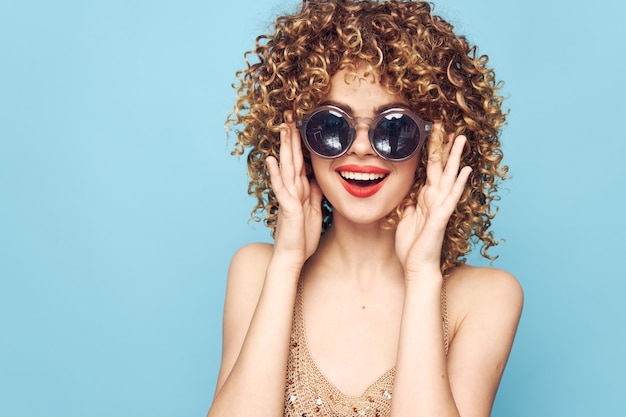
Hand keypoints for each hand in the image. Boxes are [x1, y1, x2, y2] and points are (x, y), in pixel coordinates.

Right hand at [266, 111, 322, 265]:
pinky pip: (281, 187)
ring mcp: (288, 197)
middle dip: (291, 136)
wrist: (294, 257)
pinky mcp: (287, 207)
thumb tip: (317, 177)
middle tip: (289, 115)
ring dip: (284, 147)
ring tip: (282, 128)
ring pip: (286, 167)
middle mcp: (293, 189)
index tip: (299, 124)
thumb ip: (314, 193)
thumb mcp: (314, 210)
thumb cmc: (303, 237)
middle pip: (292, 158)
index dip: (299, 142)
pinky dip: (276, 173)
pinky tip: (272, 159)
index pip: (300, 160)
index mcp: (301, 189)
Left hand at [395, 126, 471, 276]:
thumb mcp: (405, 217)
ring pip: (449, 177)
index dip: (433, 151)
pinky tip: (466, 171)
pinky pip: (450, 197)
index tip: (434, 132)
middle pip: (442, 167)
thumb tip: (408, 190)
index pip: (431, 169)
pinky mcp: (440, 218)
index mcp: (426, 198)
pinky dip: (458, 184)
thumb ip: (409, 202)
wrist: (416, 266)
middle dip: (445, 147)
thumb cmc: (412, 244)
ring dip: (455, 158)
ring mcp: (440, 207)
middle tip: (450, 126)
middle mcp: (436, 199)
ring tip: (461, 139)